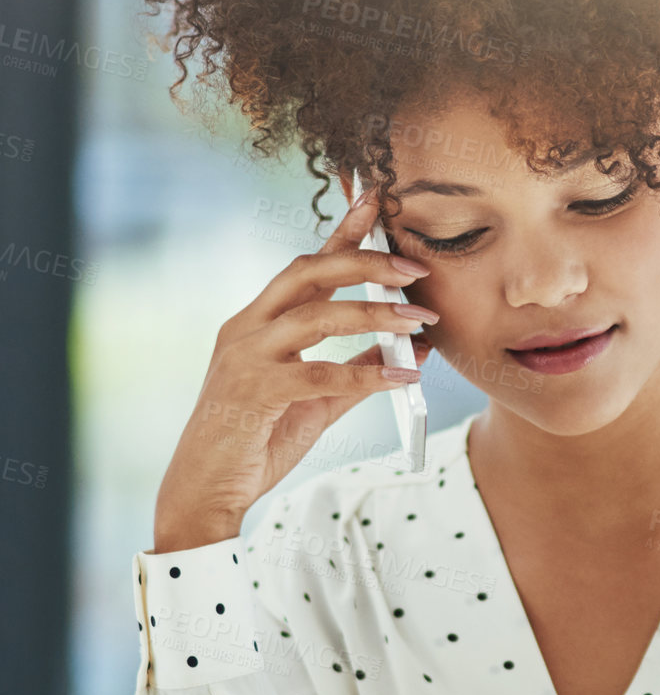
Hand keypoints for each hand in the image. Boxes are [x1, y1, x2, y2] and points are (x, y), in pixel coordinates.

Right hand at [152, 187, 437, 551]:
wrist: (205, 492)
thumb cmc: (255, 442)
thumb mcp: (317, 401)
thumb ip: (359, 371)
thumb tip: (413, 348)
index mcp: (256, 322)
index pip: (305, 266)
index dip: (341, 233)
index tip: (377, 202)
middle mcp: (246, 329)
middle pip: (307, 273)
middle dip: (363, 262)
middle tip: (413, 268)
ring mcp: (245, 357)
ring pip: (316, 316)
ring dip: (374, 315)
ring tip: (419, 321)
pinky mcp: (253, 392)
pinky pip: (321, 374)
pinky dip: (367, 374)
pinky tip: (403, 379)